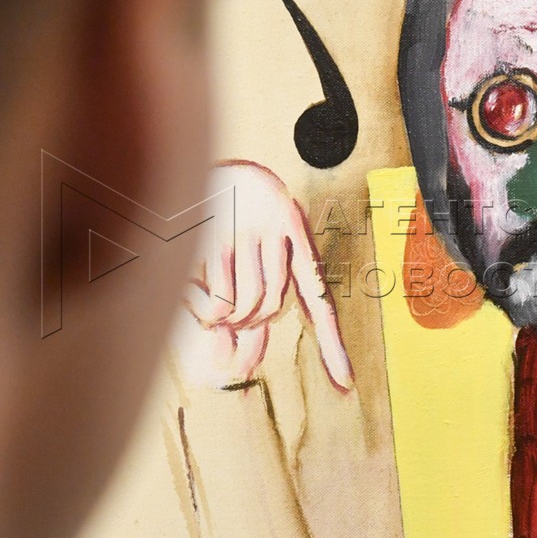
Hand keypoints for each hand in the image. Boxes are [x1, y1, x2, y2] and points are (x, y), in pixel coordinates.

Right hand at [178, 162, 352, 391]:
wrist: (190, 154)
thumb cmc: (223, 211)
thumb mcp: (246, 249)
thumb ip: (251, 301)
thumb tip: (243, 363)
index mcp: (295, 233)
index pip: (319, 298)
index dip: (332, 345)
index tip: (346, 383)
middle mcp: (276, 230)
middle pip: (274, 307)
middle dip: (250, 325)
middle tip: (228, 325)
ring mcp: (244, 234)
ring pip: (249, 306)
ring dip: (229, 321)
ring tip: (212, 313)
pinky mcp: (212, 239)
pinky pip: (219, 300)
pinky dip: (208, 314)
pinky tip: (195, 298)